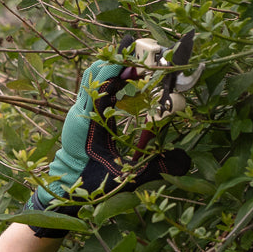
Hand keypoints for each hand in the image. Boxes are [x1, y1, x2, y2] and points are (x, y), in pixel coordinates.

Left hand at [28, 41, 191, 234]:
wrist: (68, 191)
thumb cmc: (94, 185)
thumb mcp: (126, 176)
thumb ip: (155, 167)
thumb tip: (184, 160)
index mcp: (89, 122)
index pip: (100, 83)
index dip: (117, 67)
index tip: (137, 60)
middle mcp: (80, 113)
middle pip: (94, 74)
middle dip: (117, 63)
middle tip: (142, 61)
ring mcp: (78, 113)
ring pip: (92, 80)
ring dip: (113, 71)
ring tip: (138, 69)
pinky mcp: (80, 116)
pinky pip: (93, 91)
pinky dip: (109, 83)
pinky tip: (127, 85)